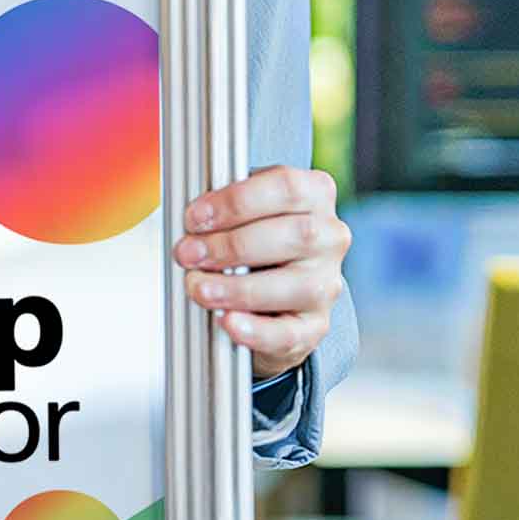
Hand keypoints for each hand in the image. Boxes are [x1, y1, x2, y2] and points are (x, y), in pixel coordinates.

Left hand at [174, 165, 347, 381]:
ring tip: (199, 288)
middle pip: (292, 235)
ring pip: (293, 286)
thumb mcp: (245, 209)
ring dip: (236, 288)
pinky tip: (228, 322)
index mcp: (315, 194)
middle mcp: (330, 237)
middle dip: (229, 245)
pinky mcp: (315, 325)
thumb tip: (193, 219)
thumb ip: (225, 206)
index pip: (286, 187)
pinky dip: (255, 330)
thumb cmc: (256, 237)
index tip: (195, 217)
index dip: (236, 202)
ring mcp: (326, 283)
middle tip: (188, 253)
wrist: (275, 286)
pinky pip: (289, 332)